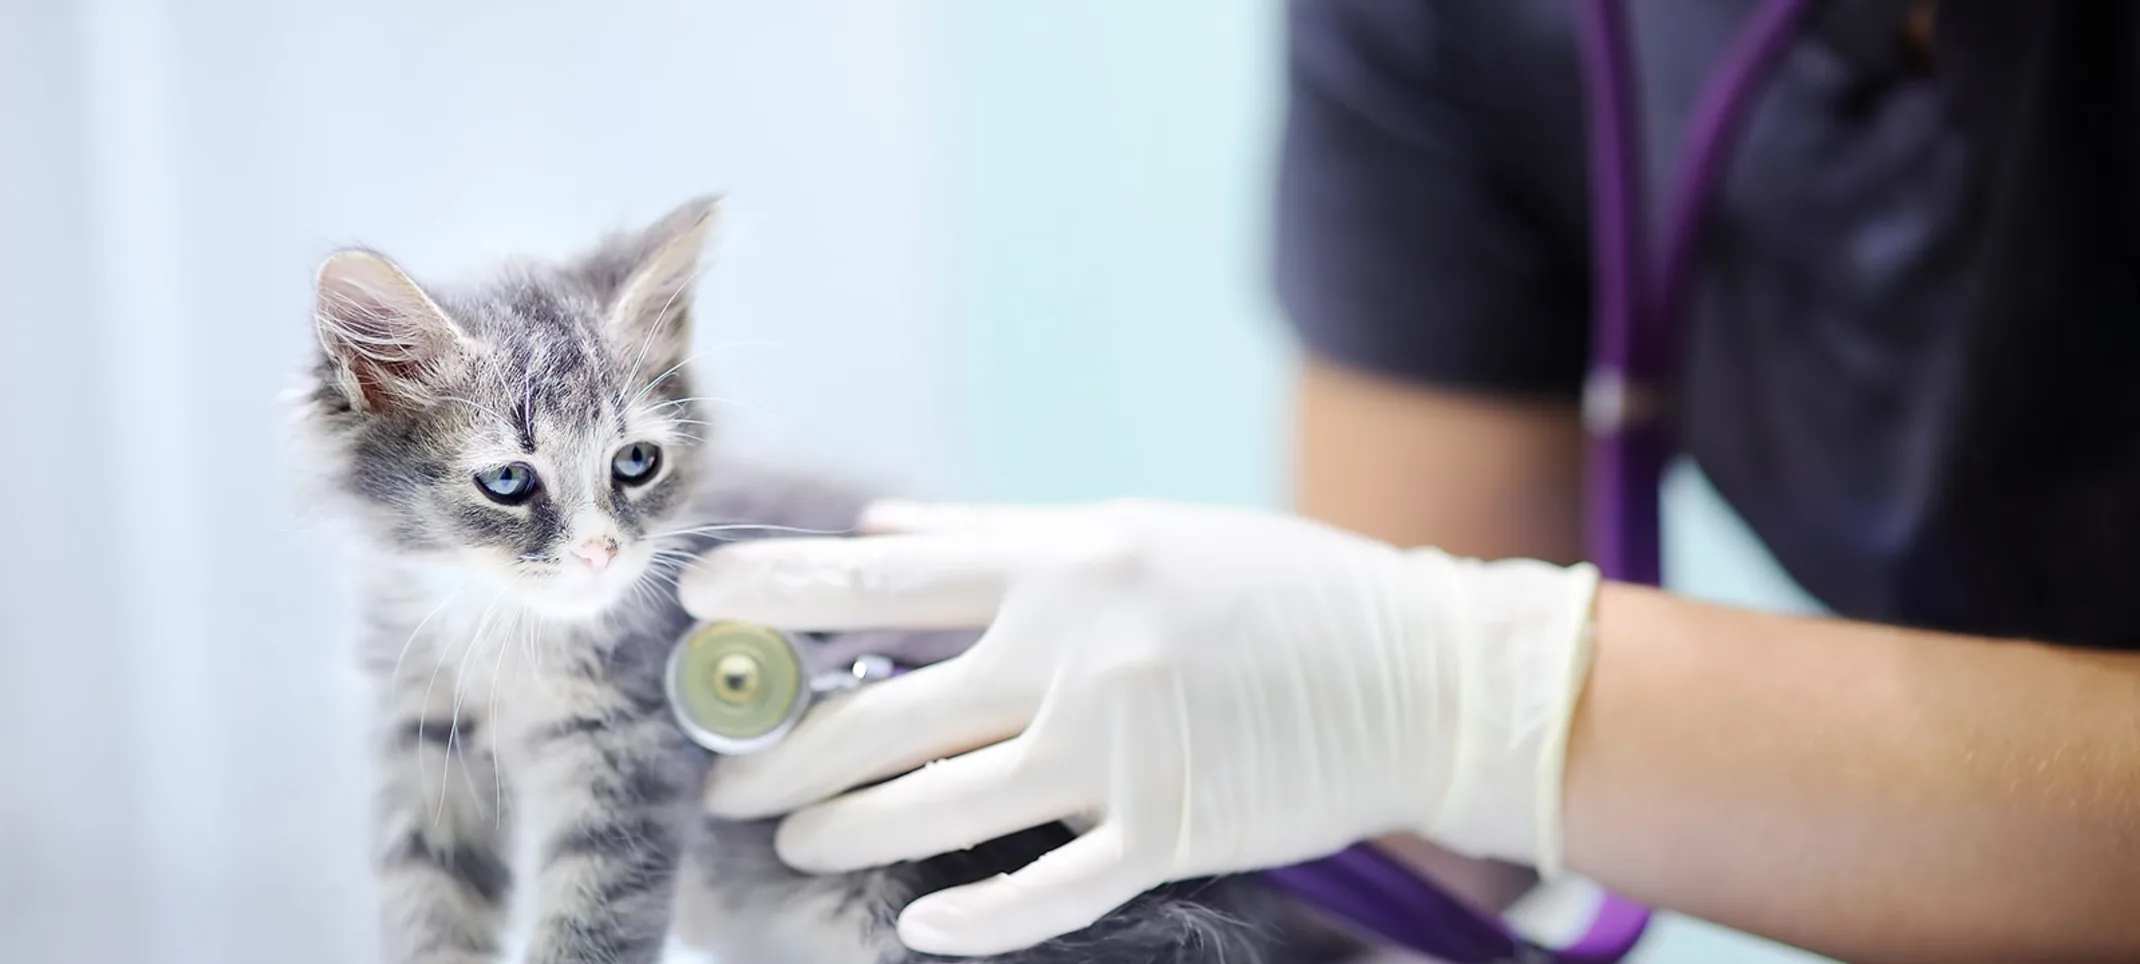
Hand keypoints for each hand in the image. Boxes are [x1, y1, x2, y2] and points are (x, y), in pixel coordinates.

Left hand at [678, 498, 1600, 956]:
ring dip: (841, 831)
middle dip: (778, 753)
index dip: (776, 589)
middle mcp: (1074, 652)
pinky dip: (972, 918)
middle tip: (720, 781)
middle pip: (882, 713)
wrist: (1417, 670)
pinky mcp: (1166, 832)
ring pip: (935, 807)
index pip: (884, 575)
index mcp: (1064, 563)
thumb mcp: (1134, 530)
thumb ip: (1000, 533)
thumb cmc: (1270, 589)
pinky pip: (1044, 890)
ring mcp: (1118, 750)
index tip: (694, 598)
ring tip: (787, 841)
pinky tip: (917, 928)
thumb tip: (885, 527)